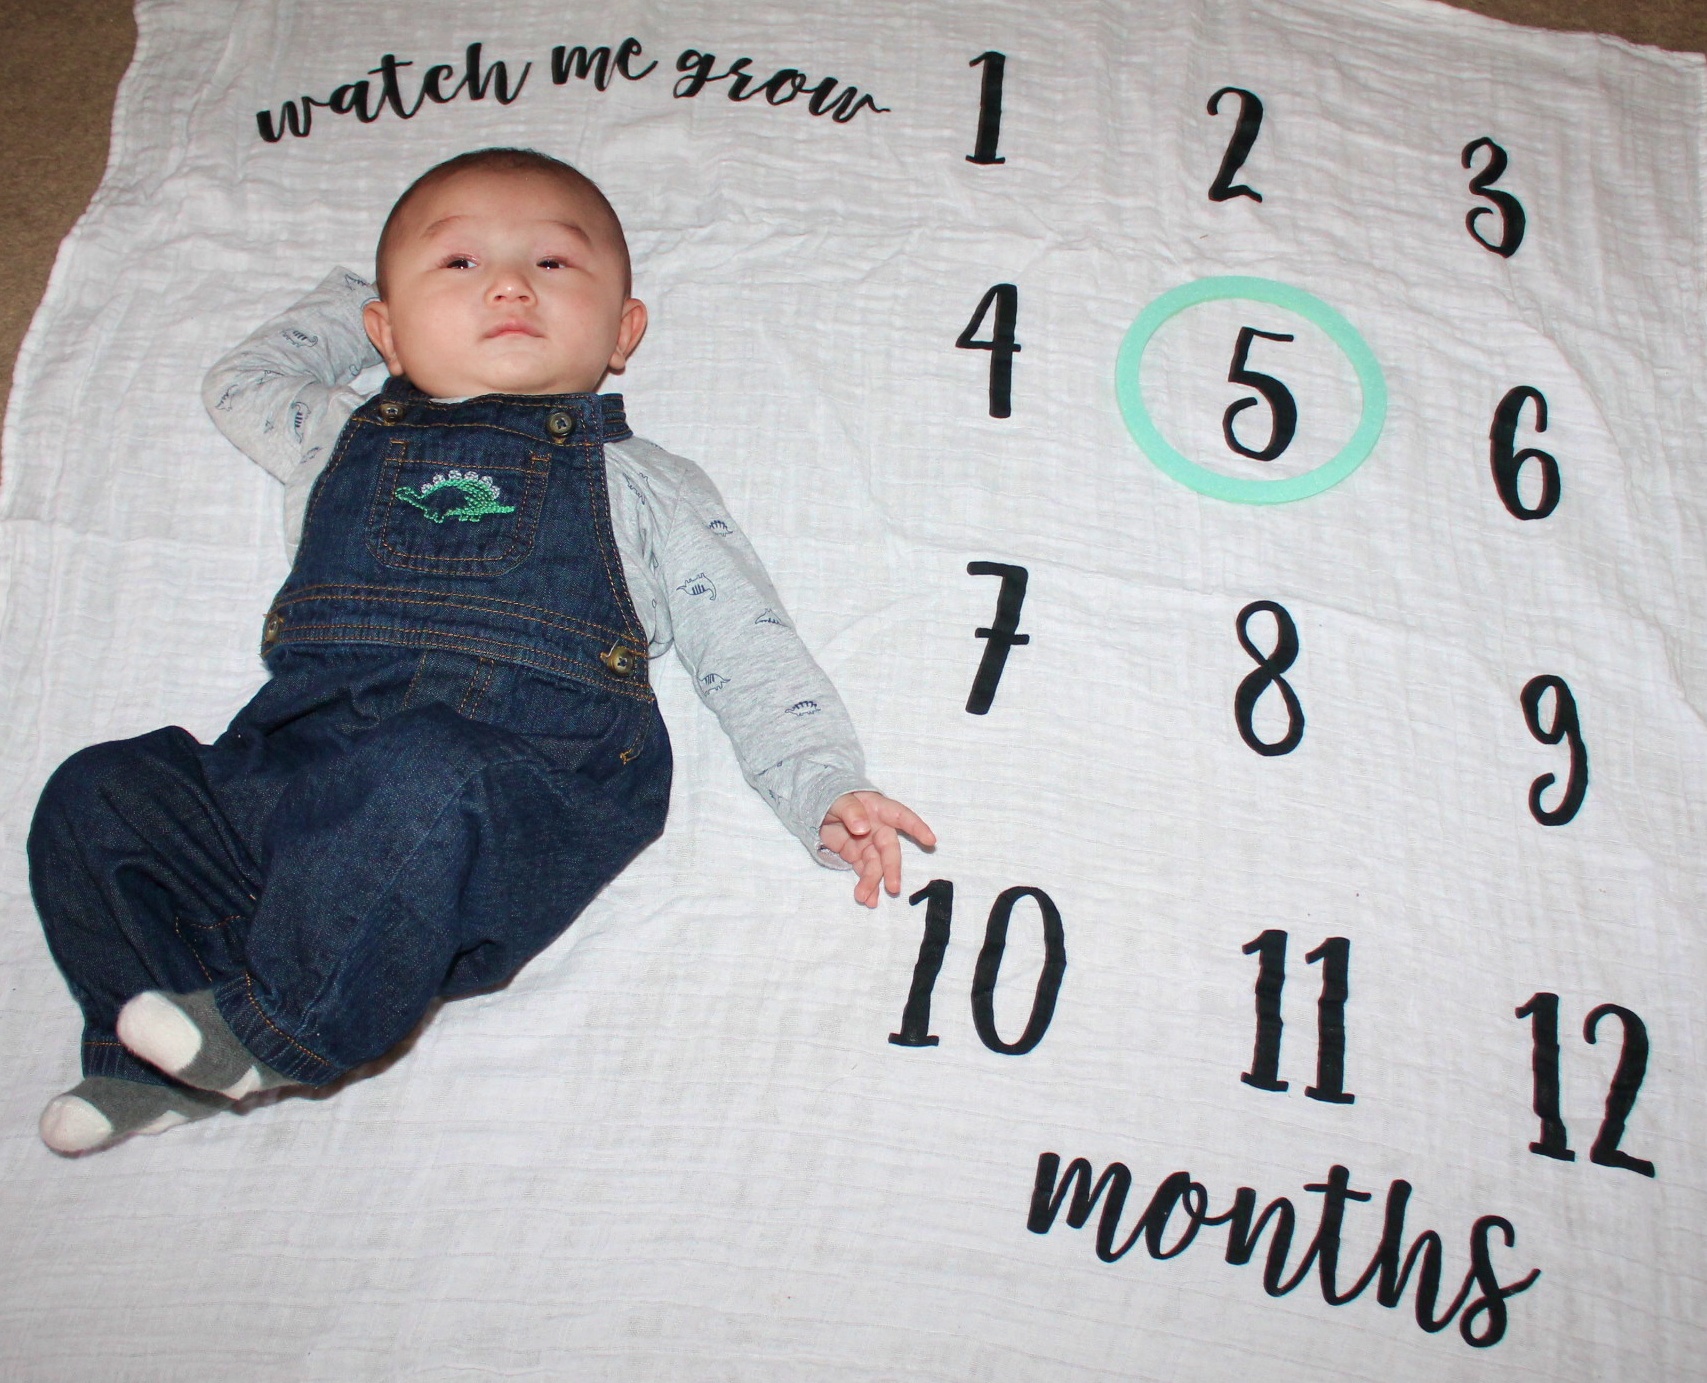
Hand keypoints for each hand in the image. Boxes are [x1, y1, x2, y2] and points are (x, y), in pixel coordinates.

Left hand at [819, 791, 936, 907]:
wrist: (815, 808)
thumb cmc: (831, 796)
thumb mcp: (837, 799)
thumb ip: (850, 811)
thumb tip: (863, 828)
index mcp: (877, 808)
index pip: (900, 816)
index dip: (916, 827)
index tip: (930, 841)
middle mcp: (877, 827)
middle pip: (889, 849)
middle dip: (892, 868)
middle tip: (893, 887)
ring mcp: (868, 843)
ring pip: (876, 865)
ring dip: (874, 882)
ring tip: (867, 900)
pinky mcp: (857, 855)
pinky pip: (864, 871)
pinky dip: (867, 886)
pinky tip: (867, 899)